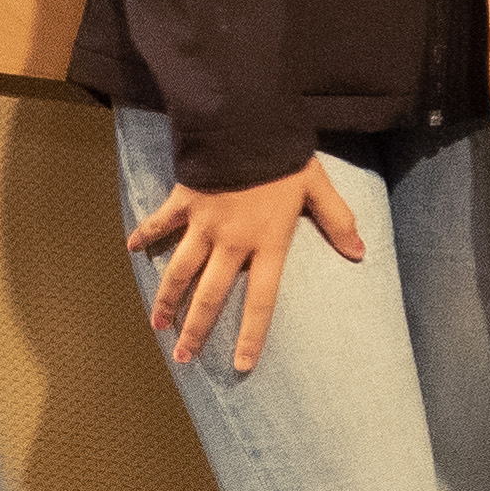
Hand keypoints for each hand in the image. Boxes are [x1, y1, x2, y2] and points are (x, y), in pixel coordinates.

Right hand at [127, 159, 361, 374]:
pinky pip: (161, 222)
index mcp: (267, 243)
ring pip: (180, 271)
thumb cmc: (285, 158)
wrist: (247, 125)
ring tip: (157, 324)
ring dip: (167, 298)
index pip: (261, 300)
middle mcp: (232, 242)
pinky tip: (130, 248)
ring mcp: (204, 224)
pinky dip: (145, 234)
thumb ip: (338, 221)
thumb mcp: (318, 188)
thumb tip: (360, 252)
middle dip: (196, 329)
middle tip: (183, 356)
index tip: (242, 365)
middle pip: (211, 295)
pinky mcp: (184, 202)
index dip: (252, 334)